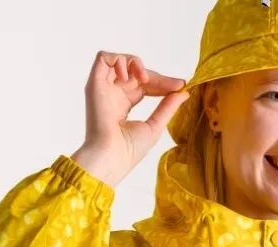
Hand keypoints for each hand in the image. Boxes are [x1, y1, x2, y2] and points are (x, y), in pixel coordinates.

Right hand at [71, 52, 190, 187]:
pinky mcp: (95, 84)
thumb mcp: (155, 125)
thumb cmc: (130, 150)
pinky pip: (103, 58)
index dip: (162, 83)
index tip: (180, 85)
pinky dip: (118, 61)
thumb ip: (167, 106)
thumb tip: (183, 91)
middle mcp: (113, 94)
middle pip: (136, 73)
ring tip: (145, 80)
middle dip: (156, 76)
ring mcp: (104, 88)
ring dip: (135, 63)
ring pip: (120, 61)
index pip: (145, 85)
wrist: (112, 156)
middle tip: (174, 85)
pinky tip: (127, 78)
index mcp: (125, 105)